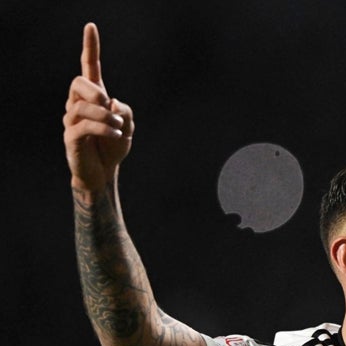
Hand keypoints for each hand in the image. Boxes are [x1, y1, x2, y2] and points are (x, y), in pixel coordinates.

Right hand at [63, 22, 133, 192]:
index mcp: (94, 96)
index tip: (91, 26)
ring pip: (82, 105)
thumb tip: (111, 104)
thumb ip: (125, 111)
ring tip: (118, 127)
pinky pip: (84, 126)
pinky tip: (116, 133)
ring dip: (105, 115)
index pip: (89, 67)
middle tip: (110, 108)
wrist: (103, 172)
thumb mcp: (128, 124)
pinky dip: (104, 128)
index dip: (90, 47)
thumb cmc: (114, 145)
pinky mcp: (71, 137)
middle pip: (78, 82)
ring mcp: (71, 119)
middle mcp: (78, 103)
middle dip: (96, 91)